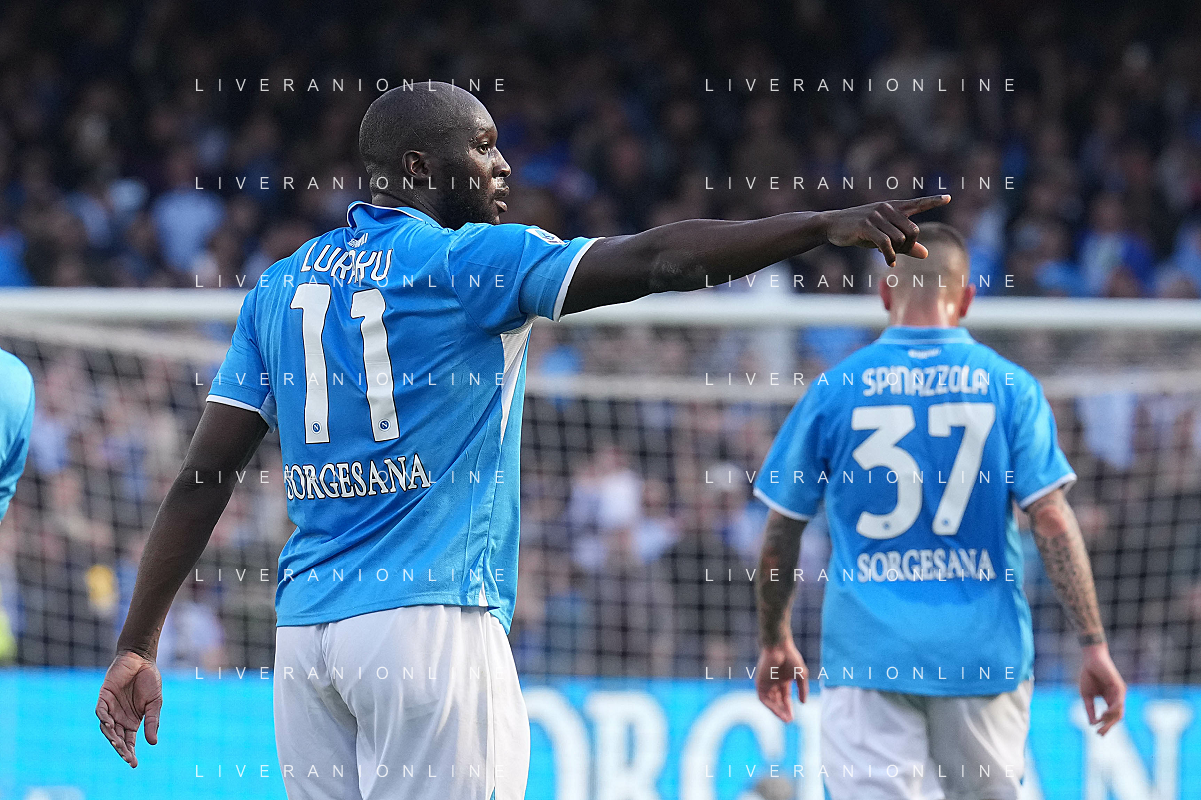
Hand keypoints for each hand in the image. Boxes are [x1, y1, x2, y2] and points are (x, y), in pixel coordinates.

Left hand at [96, 650, 162, 766]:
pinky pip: (101, 711)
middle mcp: (119, 718)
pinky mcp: (104, 697)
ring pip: (107, 728)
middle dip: (121, 749)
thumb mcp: (155, 704)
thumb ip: (152, 722)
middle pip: (117, 738)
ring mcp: (110, 708)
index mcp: (132, 721)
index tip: (133, 764)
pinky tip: (110, 725)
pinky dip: (104, 719)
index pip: (128, 741)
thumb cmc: (149, 680)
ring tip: (118, 744)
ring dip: (111, 736)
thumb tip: (153, 743)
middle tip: (126, 757)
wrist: (141, 660)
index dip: (129, 753)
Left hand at [756, 639, 808, 722]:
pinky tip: (778, 711)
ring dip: (777, 711)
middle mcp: (774, 683)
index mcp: (783, 680)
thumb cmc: (791, 658)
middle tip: (789, 720)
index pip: (785, 698)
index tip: (792, 717)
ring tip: (785, 718)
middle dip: (783, 711)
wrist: (779, 647)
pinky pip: (764, 698)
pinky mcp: (760, 682)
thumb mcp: (801, 676)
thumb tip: (803, 703)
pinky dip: (771, 705)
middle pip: (777, 701)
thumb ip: (802, 689)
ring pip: (770, 701)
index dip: (788, 707)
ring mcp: (766, 683)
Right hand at [822, 195, 950, 265]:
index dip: (933, 201)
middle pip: (913, 231)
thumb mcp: (884, 237)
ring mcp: (877, 216)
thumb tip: (926, 254)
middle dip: (909, 246)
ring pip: (900, 239)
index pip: (918, 203)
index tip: (948, 198)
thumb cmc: (860, 231)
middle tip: (899, 254)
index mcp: (893, 208)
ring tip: (890, 257)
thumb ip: (906, 245)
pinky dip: (890, 256)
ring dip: (898, 253)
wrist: (832, 225)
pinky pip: (886, 244)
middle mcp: (887, 209)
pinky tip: (890, 263)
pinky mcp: (866, 226)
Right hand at [1079, 642, 1124, 735]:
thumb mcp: (1087, 696)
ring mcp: (1120, 693)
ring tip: (1101, 724)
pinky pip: (1118, 702)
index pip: (1110, 717)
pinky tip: (1104, 714)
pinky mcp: (1119, 688)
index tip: (1097, 734)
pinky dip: (1112, 710)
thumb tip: (1092, 723)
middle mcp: (1117, 698)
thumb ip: (1090, 709)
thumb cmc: (1088, 675)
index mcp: (1110, 700)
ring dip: (1110, 720)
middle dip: (1108, 726)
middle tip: (1100, 734)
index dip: (1105, 726)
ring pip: (1119, 712)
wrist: (1090, 660)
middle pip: (1116, 717)